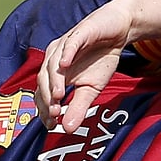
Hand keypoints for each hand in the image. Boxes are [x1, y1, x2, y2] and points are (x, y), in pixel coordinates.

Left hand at [36, 0, 135, 131]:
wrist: (118, 31)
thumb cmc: (101, 59)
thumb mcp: (92, 88)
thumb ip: (79, 107)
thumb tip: (68, 129)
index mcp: (54, 73)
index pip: (43, 93)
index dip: (45, 109)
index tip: (51, 124)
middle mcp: (54, 59)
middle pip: (43, 79)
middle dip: (47, 97)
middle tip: (54, 113)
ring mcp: (65, 45)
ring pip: (53, 63)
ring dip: (54, 80)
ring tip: (58, 96)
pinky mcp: (78, 33)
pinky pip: (69, 44)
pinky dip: (66, 54)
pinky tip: (65, 65)